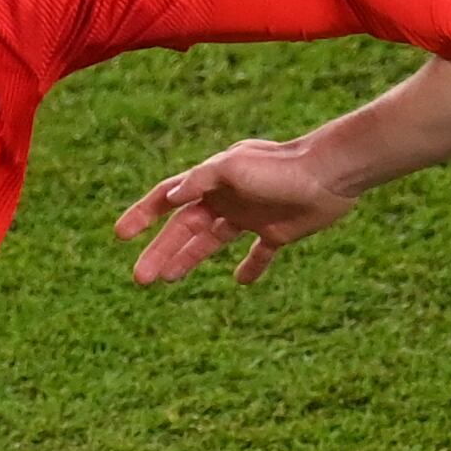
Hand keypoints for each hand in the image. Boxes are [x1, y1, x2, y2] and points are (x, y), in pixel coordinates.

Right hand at [114, 136, 360, 286]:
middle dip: (161, 251)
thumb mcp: (234, 167)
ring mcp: (250, 216)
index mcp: (212, 180)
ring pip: (211, 242)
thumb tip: (169, 197)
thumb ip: (201, 179)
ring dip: (189, 260)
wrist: (331, 174)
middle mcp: (227, 198)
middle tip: (141, 279)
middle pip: (185, 228)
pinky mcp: (276, 232)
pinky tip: (240, 282)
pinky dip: (250, 268)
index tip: (120, 235)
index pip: (168, 198)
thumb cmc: (282, 167)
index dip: (143, 215)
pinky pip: (258, 254)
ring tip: (168, 280)